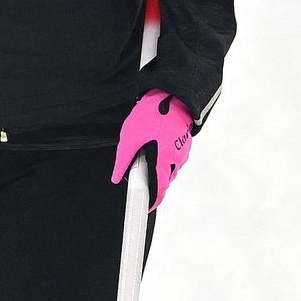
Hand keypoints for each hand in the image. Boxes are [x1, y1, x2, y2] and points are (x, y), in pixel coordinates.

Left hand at [110, 90, 192, 210]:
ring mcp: (182, 149)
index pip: (161, 189)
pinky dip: (163, 155)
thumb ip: (123, 159)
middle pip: (165, 178)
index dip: (153, 200)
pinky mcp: (184, 141)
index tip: (146, 207)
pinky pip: (173, 155)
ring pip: (169, 166)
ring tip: (145, 149)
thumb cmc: (153, 113)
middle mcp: (178, 158)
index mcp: (165, 159)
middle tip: (138, 169)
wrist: (172, 93)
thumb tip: (117, 176)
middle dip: (153, 179)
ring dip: (158, 165)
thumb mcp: (130, 136)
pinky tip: (155, 141)